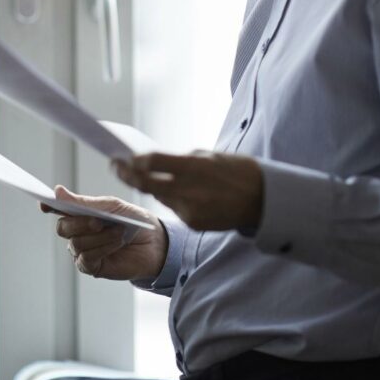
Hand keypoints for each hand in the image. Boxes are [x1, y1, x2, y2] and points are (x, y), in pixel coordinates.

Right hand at [43, 185, 167, 279]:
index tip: (45, 204)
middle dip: (80, 223)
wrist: (153, 242)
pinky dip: (103, 248)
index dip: (48, 205)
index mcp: (80, 213)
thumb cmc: (132, 220)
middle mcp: (77, 231)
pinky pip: (86, 257)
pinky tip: (117, 243)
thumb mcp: (111, 206)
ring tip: (119, 232)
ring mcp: (82, 250)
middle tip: (99, 221)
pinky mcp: (90, 266)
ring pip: (76, 243)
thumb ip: (84, 202)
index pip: (57, 208)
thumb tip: (57, 192)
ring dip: (99, 237)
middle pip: (62, 227)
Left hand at [113, 151, 263, 231]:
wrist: (263, 199)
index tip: (122, 156)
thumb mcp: (210, 156)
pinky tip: (174, 190)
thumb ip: (182, 160)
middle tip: (116, 166)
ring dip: (150, 186)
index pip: (151, 163)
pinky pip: (175, 208)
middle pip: (145, 184)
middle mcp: (189, 191)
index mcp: (194, 168)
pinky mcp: (193, 223)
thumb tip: (156, 161)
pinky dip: (171, 198)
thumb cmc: (238, 170)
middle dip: (128, 175)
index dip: (133, 160)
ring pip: (159, 196)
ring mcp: (190, 210)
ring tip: (141, 175)